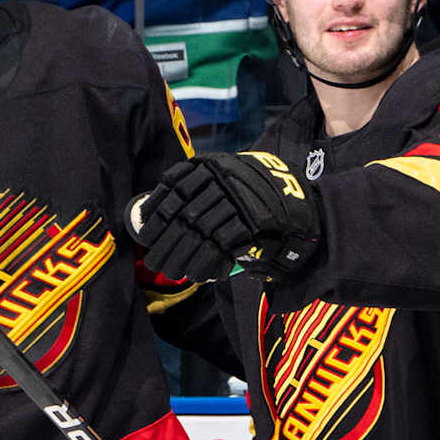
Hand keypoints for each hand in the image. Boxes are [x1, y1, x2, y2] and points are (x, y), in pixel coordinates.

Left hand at [131, 152, 320, 282]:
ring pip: (198, 234)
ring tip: (172, 272)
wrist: (294, 198)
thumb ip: (193, 188)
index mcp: (211, 165)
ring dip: (181, 258)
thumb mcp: (222, 176)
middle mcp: (221, 180)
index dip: (156, 213)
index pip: (174, 188)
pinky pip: (218, 247)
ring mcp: (236, 201)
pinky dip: (203, 265)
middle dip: (165, 244)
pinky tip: (195, 275)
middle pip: (183, 217)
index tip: (146, 233)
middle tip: (154, 262)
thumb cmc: (249, 193)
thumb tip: (150, 214)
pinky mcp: (250, 223)